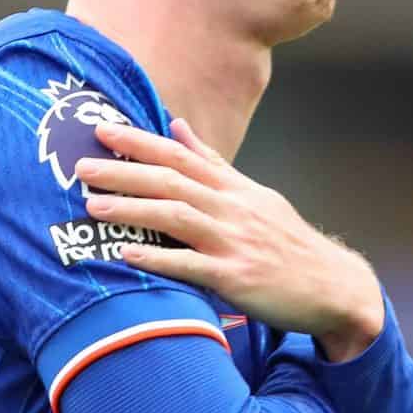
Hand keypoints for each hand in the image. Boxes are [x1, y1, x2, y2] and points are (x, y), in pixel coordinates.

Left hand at [81, 118, 384, 359]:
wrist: (332, 286)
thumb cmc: (286, 242)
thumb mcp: (253, 196)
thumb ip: (212, 163)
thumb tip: (177, 126)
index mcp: (232, 188)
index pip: (179, 155)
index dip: (139, 141)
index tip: (101, 129)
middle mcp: (231, 208)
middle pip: (171, 181)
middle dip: (124, 171)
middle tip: (80, 166)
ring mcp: (234, 242)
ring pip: (177, 217)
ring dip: (133, 209)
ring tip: (93, 206)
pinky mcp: (237, 277)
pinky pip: (192, 265)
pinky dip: (159, 258)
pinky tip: (128, 254)